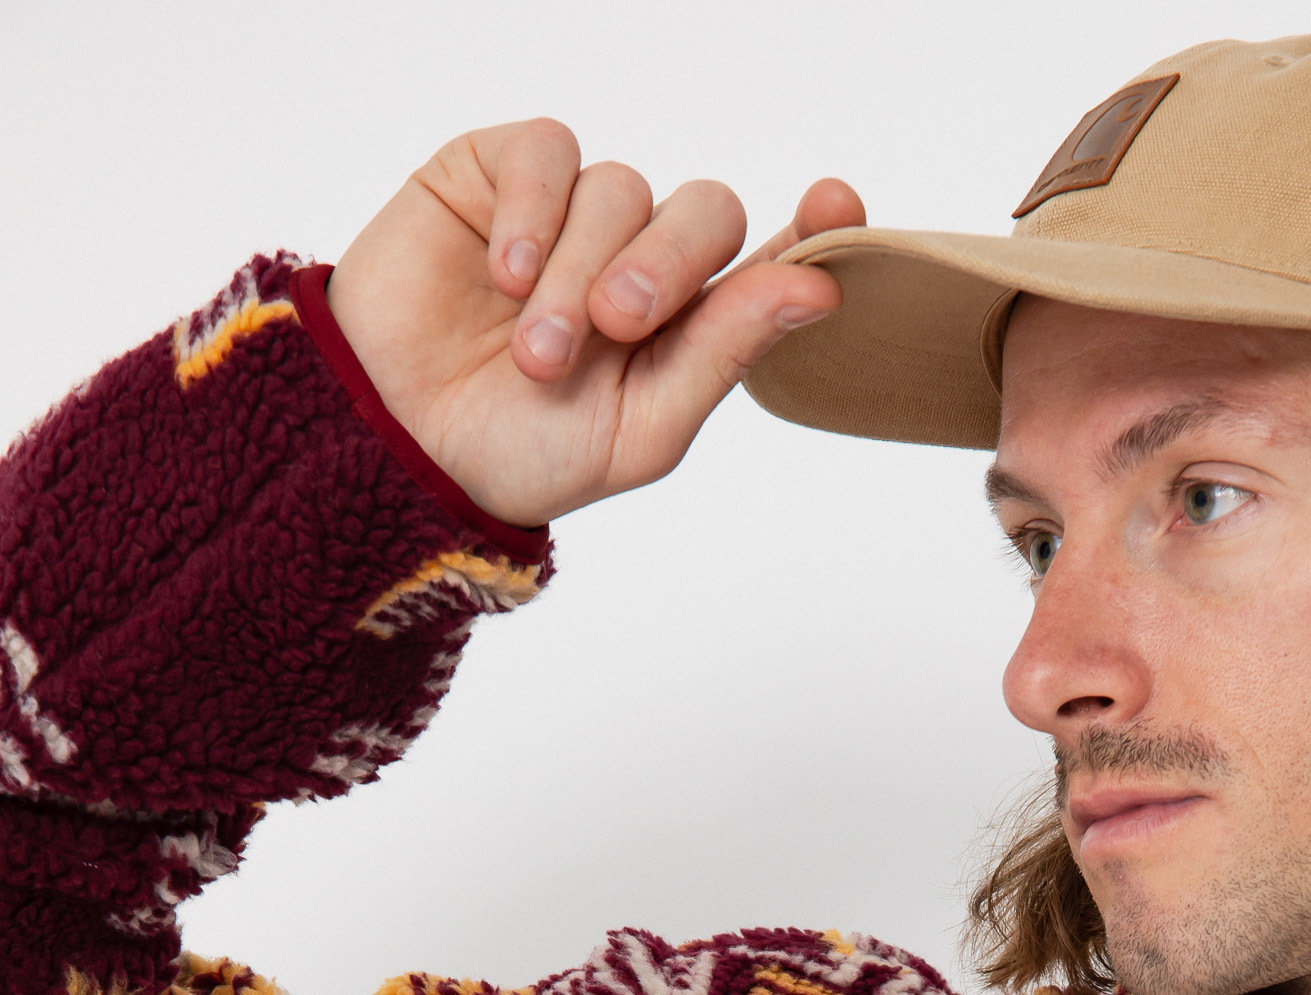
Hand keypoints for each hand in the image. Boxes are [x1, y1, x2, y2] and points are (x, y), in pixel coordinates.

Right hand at [325, 122, 862, 526]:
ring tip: (534, 351)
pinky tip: (506, 274)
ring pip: (621, 190)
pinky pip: (550, 152)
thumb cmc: (522, 453)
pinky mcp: (501, 171)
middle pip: (706, 210)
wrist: (399, 446)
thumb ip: (725, 354)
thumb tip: (820, 287)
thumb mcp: (641, 429)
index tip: (837, 205)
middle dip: (667, 268)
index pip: (772, 256)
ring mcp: (573, 210)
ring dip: (578, 273)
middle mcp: (641, 256)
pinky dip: (536, 213)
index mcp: (690, 323)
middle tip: (615, 327)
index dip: (815, 226)